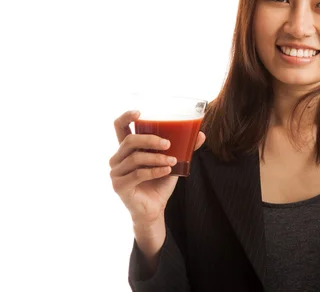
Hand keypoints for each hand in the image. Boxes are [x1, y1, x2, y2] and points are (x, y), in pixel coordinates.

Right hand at [109, 110, 205, 225]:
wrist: (154, 209)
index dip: (126, 117)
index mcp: (126, 149)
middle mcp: (117, 159)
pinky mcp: (119, 186)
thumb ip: (183, 148)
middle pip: (130, 140)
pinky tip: (167, 170)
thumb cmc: (159, 182)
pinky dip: (155, 171)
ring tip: (173, 161)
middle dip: (151, 139)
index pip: (119, 127)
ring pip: (136, 157)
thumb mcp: (172, 162)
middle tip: (168, 144)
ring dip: (157, 158)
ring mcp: (116, 173)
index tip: (140, 112)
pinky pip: (138, 174)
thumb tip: (201, 134)